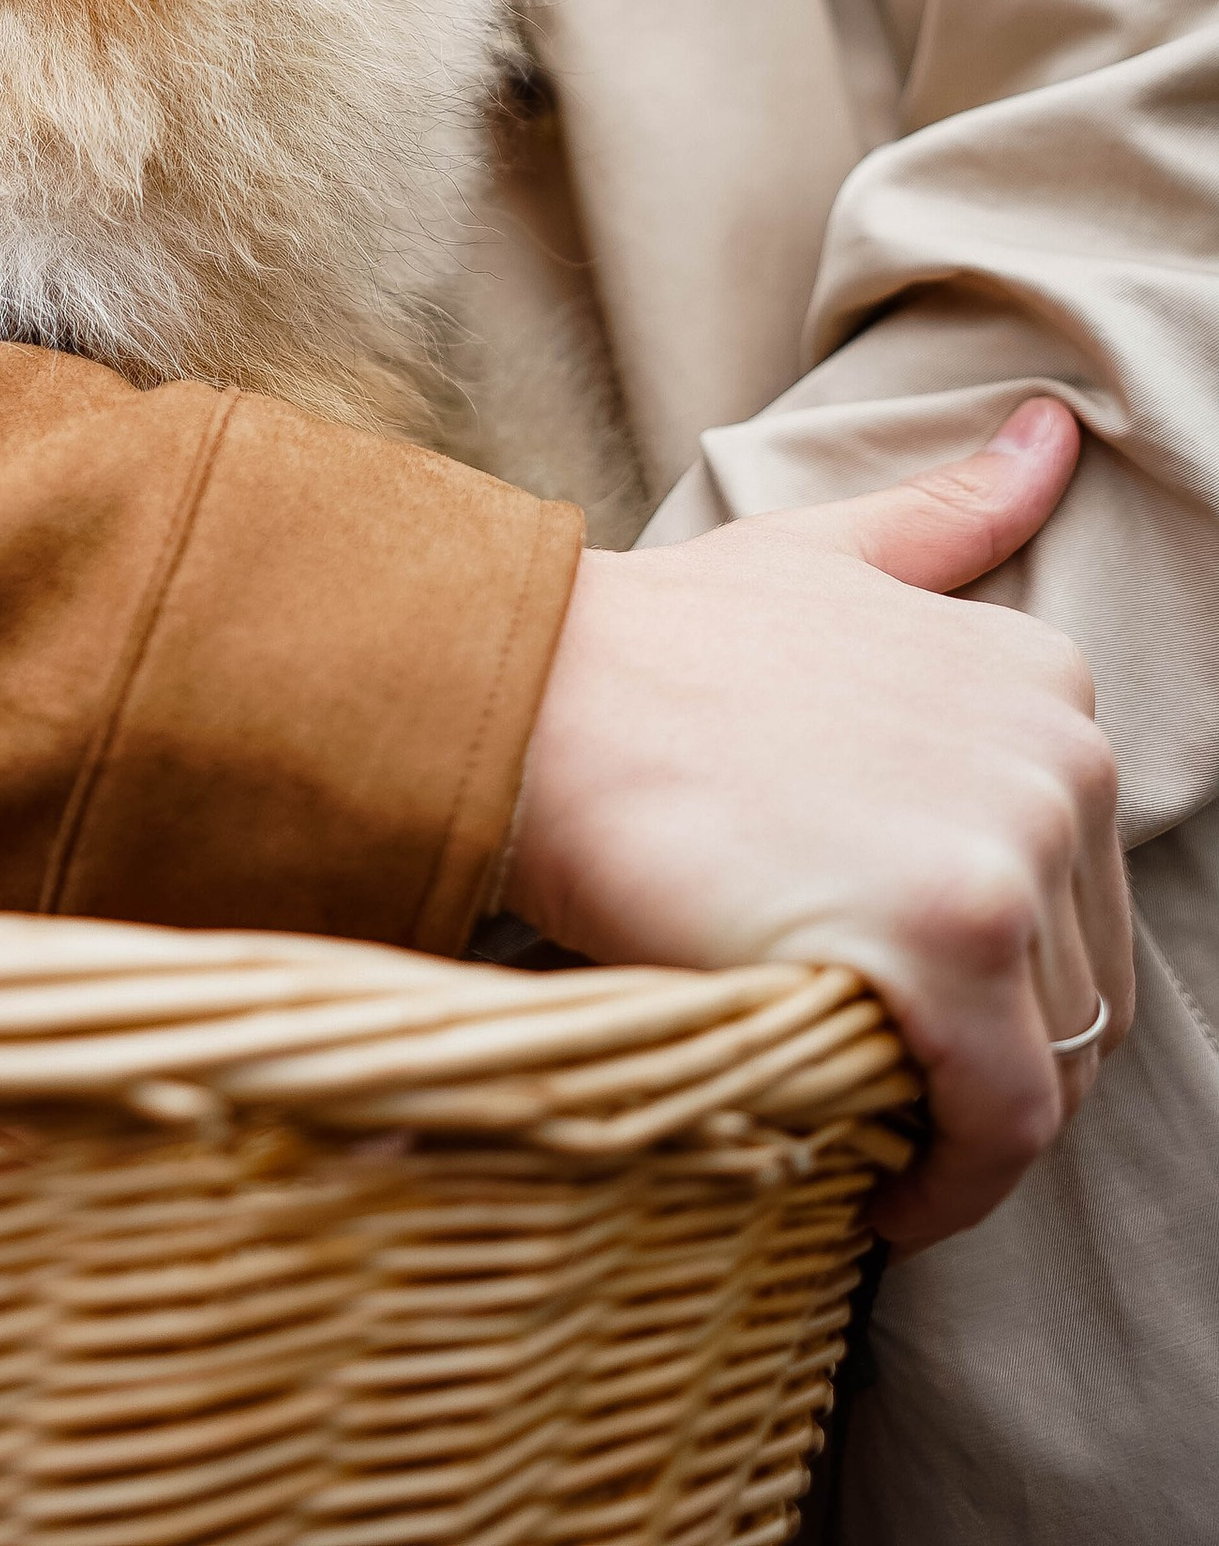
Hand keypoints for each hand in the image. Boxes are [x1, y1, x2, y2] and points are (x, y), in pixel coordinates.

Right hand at [507, 399, 1129, 1250]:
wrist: (538, 696)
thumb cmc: (662, 644)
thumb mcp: (825, 556)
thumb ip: (952, 515)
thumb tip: (1057, 425)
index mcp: (1041, 676)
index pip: (1071, 887)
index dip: (988, 956)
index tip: (896, 988)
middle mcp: (1055, 754)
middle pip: (1073, 983)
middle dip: (977, 1042)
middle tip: (856, 1060)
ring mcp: (1011, 843)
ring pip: (1045, 1059)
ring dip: (957, 1112)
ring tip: (849, 1107)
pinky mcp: (953, 938)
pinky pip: (1001, 1122)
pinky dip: (953, 1181)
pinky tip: (880, 1187)